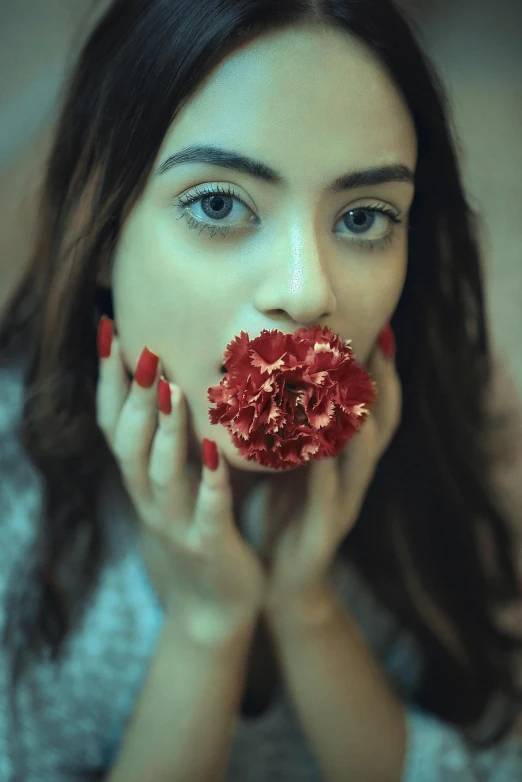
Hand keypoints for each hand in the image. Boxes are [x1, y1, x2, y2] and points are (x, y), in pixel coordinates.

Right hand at [95, 317, 265, 645]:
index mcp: (143, 480)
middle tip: (143, 347)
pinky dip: (208, 482)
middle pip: (128, 443)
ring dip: (165, 431)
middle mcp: (149, 500)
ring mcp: (176, 524)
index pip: (114, 423)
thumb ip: (179, 439)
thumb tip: (189, 379)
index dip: (107, 379)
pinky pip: (207, 512)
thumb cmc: (200, 532)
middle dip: (133, 395)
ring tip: (171, 390)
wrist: (214, 609)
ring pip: (161, 474)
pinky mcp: (209, 546)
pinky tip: (213, 453)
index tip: (108, 328)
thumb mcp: (181, 483)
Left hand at [261, 335, 402, 613]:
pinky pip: (328, 500)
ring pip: (361, 460)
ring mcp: (342, 504)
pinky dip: (326, 475)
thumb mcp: (281, 461)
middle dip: (381, 383)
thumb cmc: (277, 513)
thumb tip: (265, 371)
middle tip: (381, 340)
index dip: (376, 369)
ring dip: (361, 424)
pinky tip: (321, 454)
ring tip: (359, 388)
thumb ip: (284, 423)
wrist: (276, 582)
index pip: (367, 405)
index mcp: (341, 457)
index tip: (378, 326)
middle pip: (378, 424)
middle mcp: (350, 477)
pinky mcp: (325, 533)